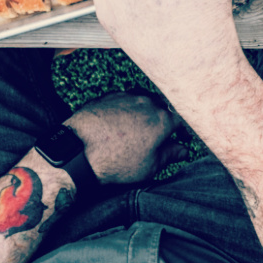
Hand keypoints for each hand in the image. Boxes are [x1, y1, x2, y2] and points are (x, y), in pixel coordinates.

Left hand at [63, 92, 179, 183]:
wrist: (79, 149)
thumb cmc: (116, 161)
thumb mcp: (150, 166)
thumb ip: (170, 155)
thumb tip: (183, 150)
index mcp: (162, 119)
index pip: (181, 120)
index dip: (182, 131)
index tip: (180, 139)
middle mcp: (148, 102)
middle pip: (163, 108)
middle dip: (164, 121)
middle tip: (158, 137)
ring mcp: (128, 96)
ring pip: (144, 101)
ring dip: (145, 113)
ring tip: (137, 131)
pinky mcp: (110, 96)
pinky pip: (125, 100)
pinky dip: (126, 110)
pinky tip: (119, 124)